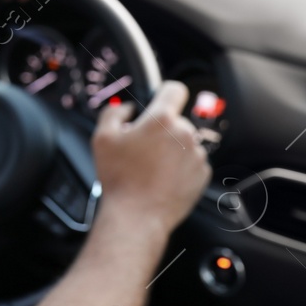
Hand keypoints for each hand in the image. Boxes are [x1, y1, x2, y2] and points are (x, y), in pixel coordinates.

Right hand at [91, 81, 210, 231]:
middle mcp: (184, 133)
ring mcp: (196, 154)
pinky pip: (191, 162)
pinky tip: (162, 179)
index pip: (175, 89)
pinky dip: (180, 167)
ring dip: (171, 149)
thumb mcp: (102, 138)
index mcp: (162, 120)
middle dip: (161, 130)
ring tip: (151, 168)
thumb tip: (126, 109)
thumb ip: (113, 112)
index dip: (165, 92)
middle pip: (176, 120)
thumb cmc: (120, 179)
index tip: (158, 100)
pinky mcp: (202, 174)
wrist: (137, 216)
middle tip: (142, 148)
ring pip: (184, 142)